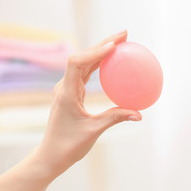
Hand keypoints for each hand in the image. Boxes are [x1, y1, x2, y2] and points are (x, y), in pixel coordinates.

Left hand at [37, 30, 141, 177]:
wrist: (51, 154)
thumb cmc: (68, 145)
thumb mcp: (94, 131)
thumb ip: (115, 118)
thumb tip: (139, 114)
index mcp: (66, 93)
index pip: (77, 63)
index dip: (95, 51)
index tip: (114, 45)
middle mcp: (64, 87)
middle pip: (82, 57)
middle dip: (103, 44)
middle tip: (124, 35)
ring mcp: (67, 89)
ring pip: (84, 63)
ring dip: (100, 51)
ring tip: (120, 42)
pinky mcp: (71, 93)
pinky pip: (85, 74)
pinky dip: (98, 64)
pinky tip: (110, 61)